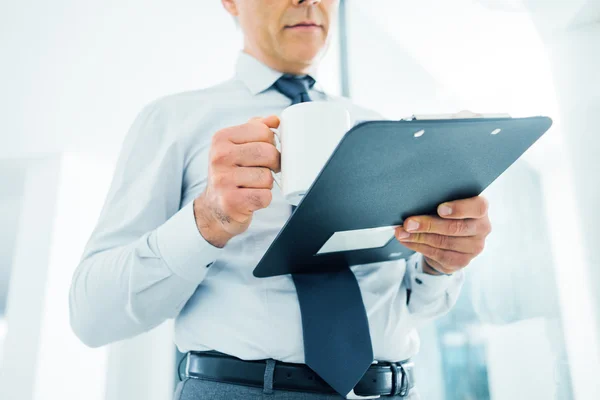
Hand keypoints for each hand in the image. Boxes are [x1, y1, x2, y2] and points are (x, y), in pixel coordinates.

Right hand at [194, 116, 280, 246]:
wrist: (214, 209)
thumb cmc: (231, 175)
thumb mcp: (236, 147)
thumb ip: (255, 129)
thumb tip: (274, 119)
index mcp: (221, 138)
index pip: (263, 131)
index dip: (271, 143)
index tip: (263, 154)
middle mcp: (219, 157)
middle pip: (268, 153)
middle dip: (273, 164)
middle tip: (263, 171)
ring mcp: (223, 180)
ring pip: (268, 177)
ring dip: (266, 184)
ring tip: (252, 186)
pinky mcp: (231, 202)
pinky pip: (265, 197)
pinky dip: (263, 200)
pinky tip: (250, 198)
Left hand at [394, 196, 491, 274]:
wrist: (448, 240)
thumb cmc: (446, 215)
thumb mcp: (445, 204)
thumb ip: (437, 201)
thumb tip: (412, 203)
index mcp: (480, 209)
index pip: (478, 207)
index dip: (459, 209)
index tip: (439, 209)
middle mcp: (482, 228)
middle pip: (455, 227)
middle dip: (428, 225)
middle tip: (409, 223)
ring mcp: (473, 247)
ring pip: (443, 242)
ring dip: (418, 237)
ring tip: (401, 232)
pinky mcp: (461, 261)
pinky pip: (437, 254)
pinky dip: (418, 246)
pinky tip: (407, 241)